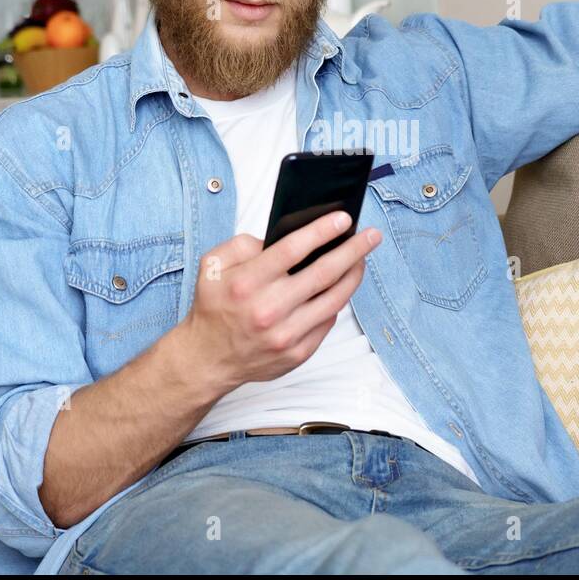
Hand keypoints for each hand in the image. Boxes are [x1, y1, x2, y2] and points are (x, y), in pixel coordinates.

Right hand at [180, 210, 381, 393]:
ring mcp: (285, 335)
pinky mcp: (297, 353)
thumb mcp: (212, 266)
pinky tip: (341, 288)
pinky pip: (327, 322)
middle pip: (323, 273)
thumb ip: (242, 245)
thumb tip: (281, 238)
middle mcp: (268, 309)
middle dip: (353, 250)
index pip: (292, 249)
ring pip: (334, 299)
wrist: (207, 359)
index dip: (322, 231)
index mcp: (247, 283)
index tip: (343, 219)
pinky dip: (337, 302)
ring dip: (354, 275)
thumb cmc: (214, 308)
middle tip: (371, 236)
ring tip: (362, 259)